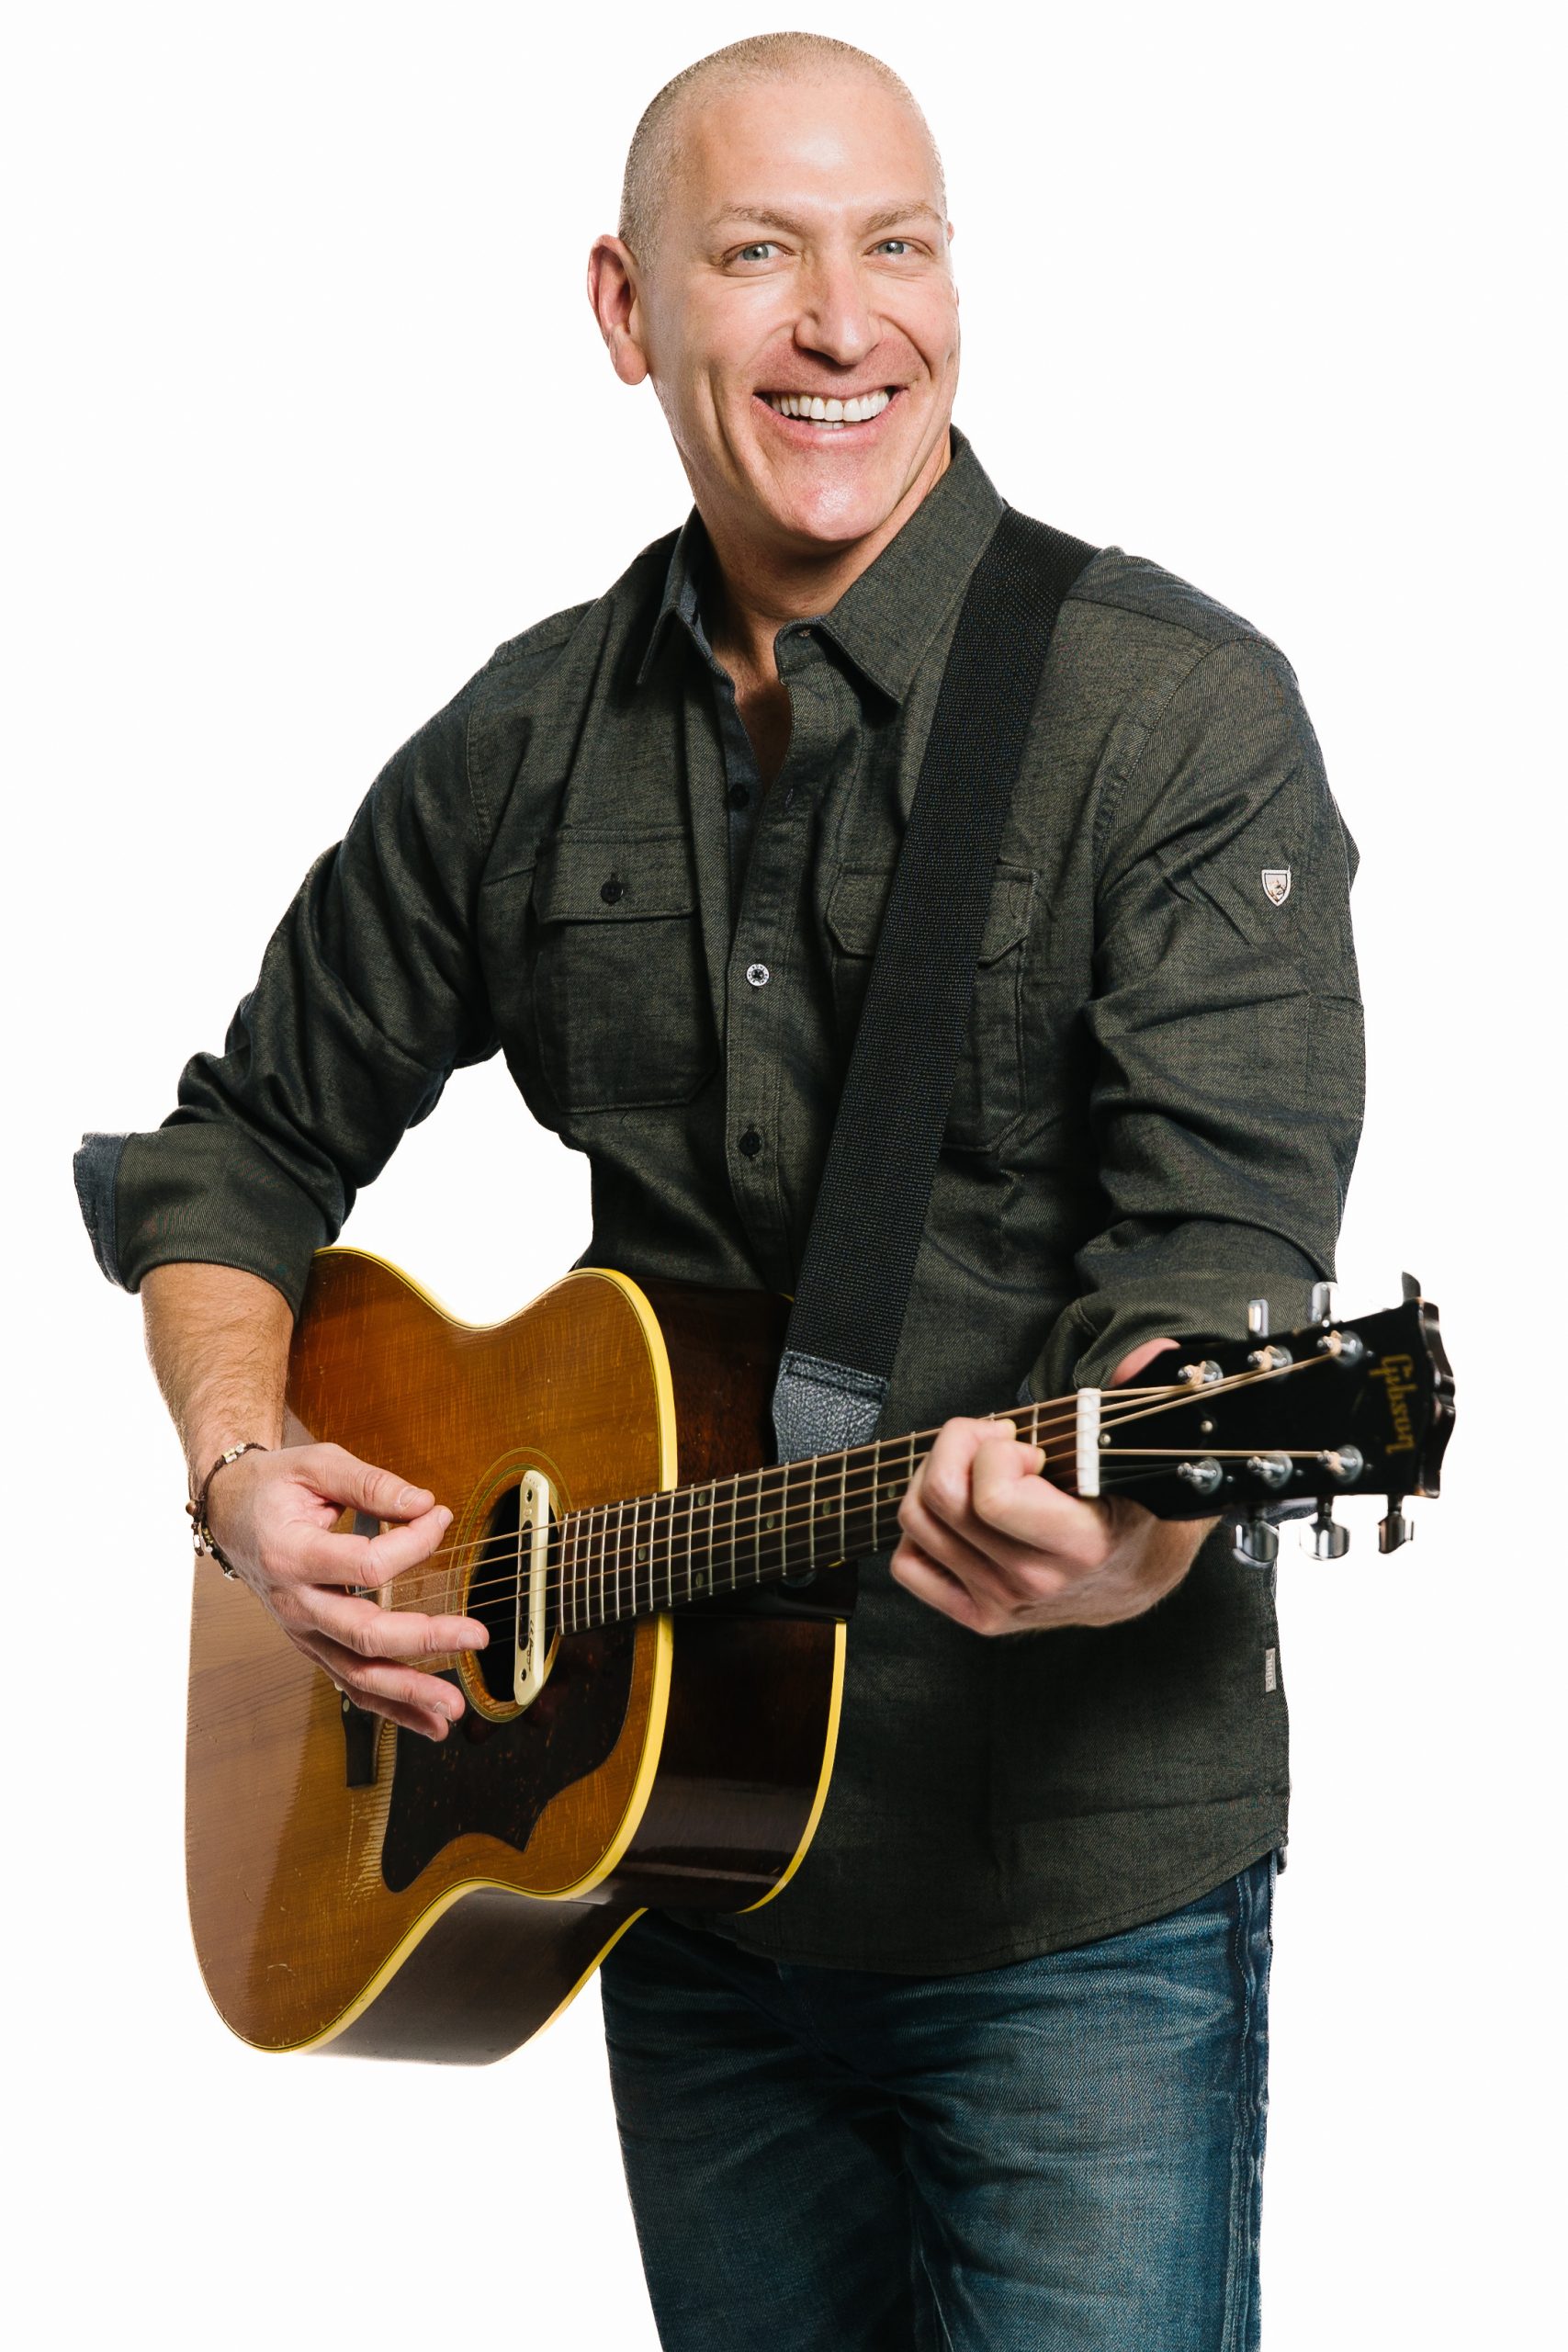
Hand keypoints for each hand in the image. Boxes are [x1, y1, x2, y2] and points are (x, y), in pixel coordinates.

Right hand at [203, 1443, 486, 1738]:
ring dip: (409, 1694)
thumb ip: (371, 1483)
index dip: (414, 1543)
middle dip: (425, 1638)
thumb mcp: (317, 1465)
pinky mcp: (312, 1643)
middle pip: (364, 1633)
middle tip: (475, 1636)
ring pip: (356, 1674)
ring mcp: (302, 1630)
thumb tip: (423, 1504)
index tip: (440, 1516)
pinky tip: (428, 1722)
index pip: (366, 1565)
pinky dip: (391, 1708)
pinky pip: (350, 1683)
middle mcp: (295, 1602)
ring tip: (453, 1708)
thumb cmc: (272, 1487)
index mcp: (291, 1554)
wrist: (229, 1512)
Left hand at [890, 1341, 1214, 1635]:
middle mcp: (1036, 1580)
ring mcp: (1003, 1603)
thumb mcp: (1136, 1453)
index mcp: (1080, 1544)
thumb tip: (1147, 1352)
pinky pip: (910, 1565)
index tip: (1026, 1445)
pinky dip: (922, 1530)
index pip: (993, 1497)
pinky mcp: (979, 1616)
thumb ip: (1135, 1400)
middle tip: (993, 1441)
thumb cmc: (1126, 1504)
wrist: (1133, 1577)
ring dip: (937, 1476)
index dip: (994, 1452)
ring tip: (977, 1469)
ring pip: (918, 1521)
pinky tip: (961, 1511)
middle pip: (943, 1498)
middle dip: (958, 1446)